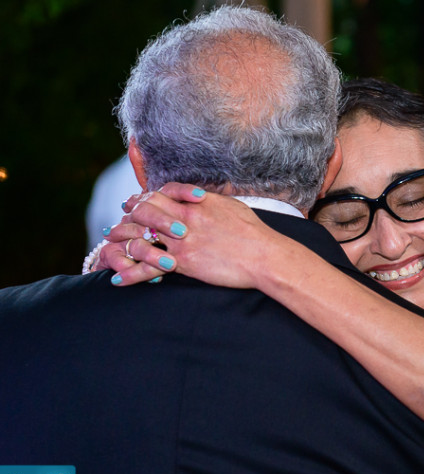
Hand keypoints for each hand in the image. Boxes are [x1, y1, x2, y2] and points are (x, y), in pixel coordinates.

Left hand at [102, 183, 281, 288]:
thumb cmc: (253, 232)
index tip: (132, 204)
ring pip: (139, 238)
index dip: (141, 198)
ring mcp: (181, 241)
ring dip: (119, 245)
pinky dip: (129, 274)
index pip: (158, 193)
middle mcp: (184, 218)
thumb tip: (198, 198)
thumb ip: (209, 201)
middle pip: (142, 212)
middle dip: (125, 219)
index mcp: (195, 203)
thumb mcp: (230, 206)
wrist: (264, 255)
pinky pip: (148, 268)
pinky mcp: (183, 263)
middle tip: (115, 227)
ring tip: (108, 251)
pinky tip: (117, 280)